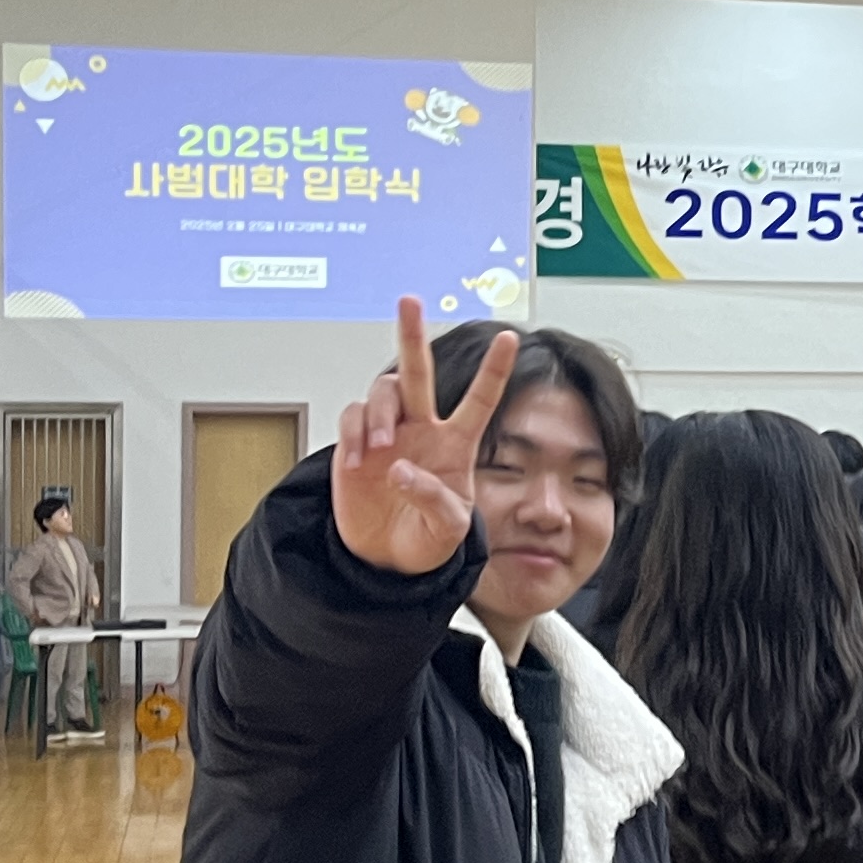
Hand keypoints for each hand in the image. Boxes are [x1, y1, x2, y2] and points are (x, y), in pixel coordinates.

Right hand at [332, 297, 516, 575]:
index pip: (480, 400)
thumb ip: (433, 500)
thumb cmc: (427, 541)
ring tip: (378, 448)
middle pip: (417, 372)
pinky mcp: (356, 444)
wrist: (387, 560)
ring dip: (380, 413)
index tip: (510, 337)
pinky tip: (356, 462)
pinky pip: (352, 417)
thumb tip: (399, 467)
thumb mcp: (447, 532)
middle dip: (412, 335)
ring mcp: (388, 434)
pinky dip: (352, 433)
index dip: (494, 370)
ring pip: (383, 392)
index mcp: (456, 445)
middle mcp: (422, 429)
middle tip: (408, 302)